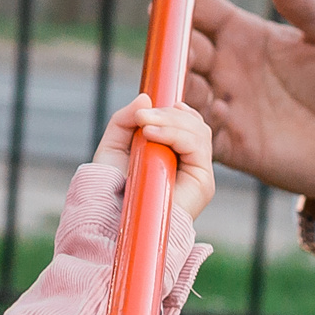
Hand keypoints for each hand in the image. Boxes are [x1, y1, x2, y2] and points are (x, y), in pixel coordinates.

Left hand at [94, 94, 215, 217]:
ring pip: (199, 131)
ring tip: (144, 125)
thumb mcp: (113, 146)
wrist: (112, 217)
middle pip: (196, 125)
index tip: (155, 106)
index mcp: (174, 156)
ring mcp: (199, 174)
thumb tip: (146, 97)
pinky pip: (198, 148)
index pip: (189, 125)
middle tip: (142, 116)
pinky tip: (151, 135)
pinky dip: (176, 134)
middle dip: (168, 114)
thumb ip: (124, 120)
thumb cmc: (111, 188)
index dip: (177, 111)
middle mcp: (190, 165)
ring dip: (171, 122)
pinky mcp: (203, 183)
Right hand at [183, 0, 314, 200]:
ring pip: (180, 87)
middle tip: (179, 43)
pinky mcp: (225, 141)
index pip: (200, 9)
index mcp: (242, 35)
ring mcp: (221, 103)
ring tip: (192, 81)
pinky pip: (192, 130)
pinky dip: (188, 122)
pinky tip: (207, 115)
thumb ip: (309, 9)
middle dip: (172, 42)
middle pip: (180, 47)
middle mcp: (224, 67)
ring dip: (176, 82)